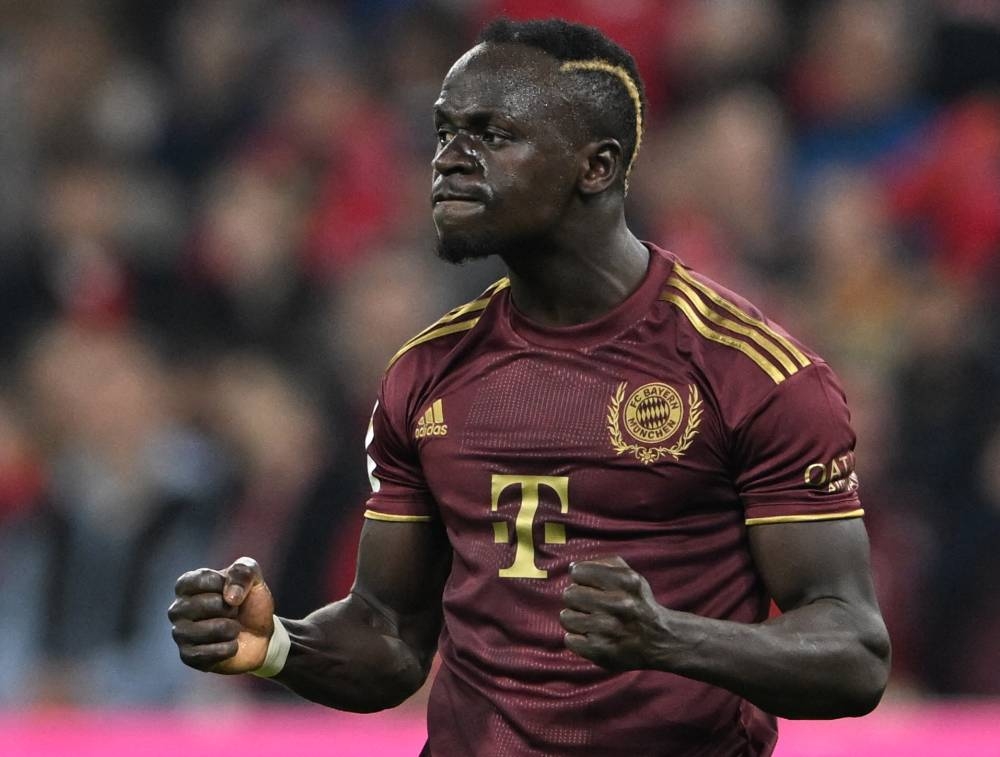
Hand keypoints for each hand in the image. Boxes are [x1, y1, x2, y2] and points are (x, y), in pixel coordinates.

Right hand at [168, 557, 274, 674]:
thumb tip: (230, 597)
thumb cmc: (250, 602)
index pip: (201, 579)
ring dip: (232, 629)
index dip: (224, 584)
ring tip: (232, 628)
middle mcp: (177, 609)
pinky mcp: (188, 657)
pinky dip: (230, 648)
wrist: (261, 634)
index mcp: (187, 585)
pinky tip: (230, 644)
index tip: (232, 590)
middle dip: (231, 608)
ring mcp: (180, 634)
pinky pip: (212, 653)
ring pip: (212, 629)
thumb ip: (243, 571)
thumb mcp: (254, 576)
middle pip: (206, 604)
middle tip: (233, 612)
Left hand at [560, 556, 680, 671]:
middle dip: (576, 599)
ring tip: (589, 621)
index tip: (588, 585)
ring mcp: (608, 629)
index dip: (580, 578)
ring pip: (566, 617)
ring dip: (575, 619)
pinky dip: (577, 639)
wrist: (660, 640)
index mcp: (626, 580)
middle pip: (569, 594)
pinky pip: (570, 640)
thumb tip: (573, 567)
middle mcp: (619, 603)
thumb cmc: (638, 603)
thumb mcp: (630, 575)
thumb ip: (603, 564)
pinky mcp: (601, 651)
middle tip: (588, 605)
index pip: (578, 572)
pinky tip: (591, 636)